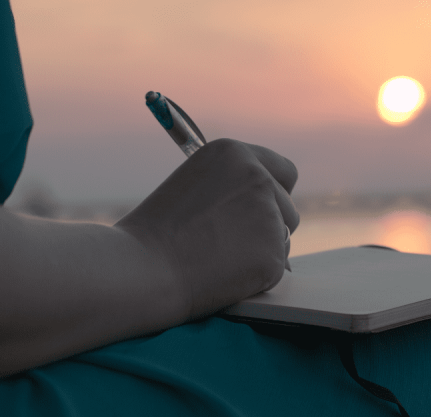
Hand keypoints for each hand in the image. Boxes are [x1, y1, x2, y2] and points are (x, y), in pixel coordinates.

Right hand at [115, 139, 298, 321]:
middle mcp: (258, 177)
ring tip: (218, 258)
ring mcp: (269, 215)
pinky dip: (256, 276)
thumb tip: (269, 209)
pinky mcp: (273, 253)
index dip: (276, 193)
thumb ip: (233, 189)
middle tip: (231, 243)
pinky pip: (276, 268)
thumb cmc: (156, 234)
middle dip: (270, 227)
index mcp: (234, 154)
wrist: (142, 269)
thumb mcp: (195, 186)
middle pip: (288, 208)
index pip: (284, 171)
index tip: (266, 210)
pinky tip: (223, 275)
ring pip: (283, 239)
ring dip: (262, 251)